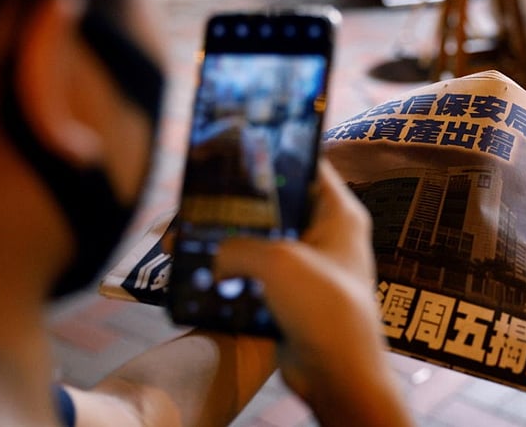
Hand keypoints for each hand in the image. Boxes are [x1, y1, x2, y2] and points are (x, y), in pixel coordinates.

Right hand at [214, 160, 412, 425]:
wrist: (338, 375)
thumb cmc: (325, 309)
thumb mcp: (277, 262)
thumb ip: (238, 246)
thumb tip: (214, 256)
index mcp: (339, 213)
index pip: (307, 166)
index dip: (274, 154)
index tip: (236, 150)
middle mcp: (326, 234)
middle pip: (275, 205)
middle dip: (236, 206)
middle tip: (198, 203)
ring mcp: (308, 266)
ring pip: (260, 242)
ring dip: (226, 243)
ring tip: (186, 239)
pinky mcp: (291, 295)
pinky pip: (255, 274)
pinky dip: (230, 273)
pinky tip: (199, 271)